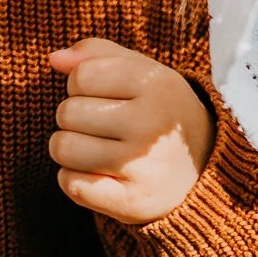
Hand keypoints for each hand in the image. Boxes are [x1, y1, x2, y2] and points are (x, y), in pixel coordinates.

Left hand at [48, 37, 215, 224]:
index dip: (80, 84)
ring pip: (63, 148)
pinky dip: (74, 178)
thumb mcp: (141, 71)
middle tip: (101, 124)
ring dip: (70, 148)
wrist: (203, 169)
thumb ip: (96, 53)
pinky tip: (97, 174)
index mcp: (156, 84)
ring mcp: (142, 166)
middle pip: (67, 112)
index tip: (102, 95)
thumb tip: (53, 59)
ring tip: (96, 147)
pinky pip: (71, 185)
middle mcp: (151, 125)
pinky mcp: (131, 202)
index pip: (81, 75)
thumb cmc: (158, 110)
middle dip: (74, 116)